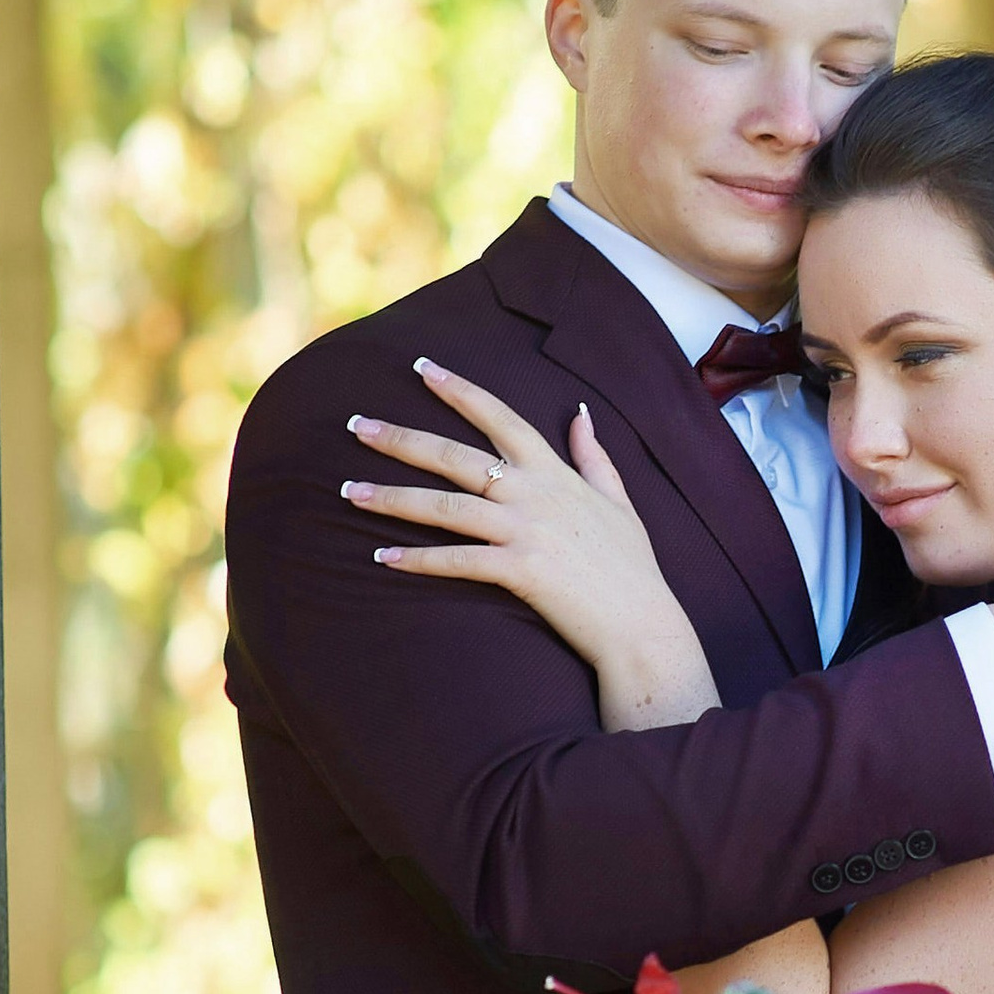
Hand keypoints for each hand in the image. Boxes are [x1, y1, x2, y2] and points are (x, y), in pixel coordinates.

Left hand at [342, 359, 720, 729]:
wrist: (643, 626)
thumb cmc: (632, 569)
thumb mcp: (619, 502)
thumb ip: (595, 457)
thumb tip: (581, 414)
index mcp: (555, 473)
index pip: (499, 417)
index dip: (459, 390)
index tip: (421, 367)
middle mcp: (534, 494)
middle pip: (455, 456)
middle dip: (401, 438)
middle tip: (356, 426)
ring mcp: (525, 531)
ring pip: (445, 506)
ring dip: (392, 498)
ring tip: (349, 493)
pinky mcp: (519, 571)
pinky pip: (456, 561)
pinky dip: (417, 559)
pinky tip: (382, 557)